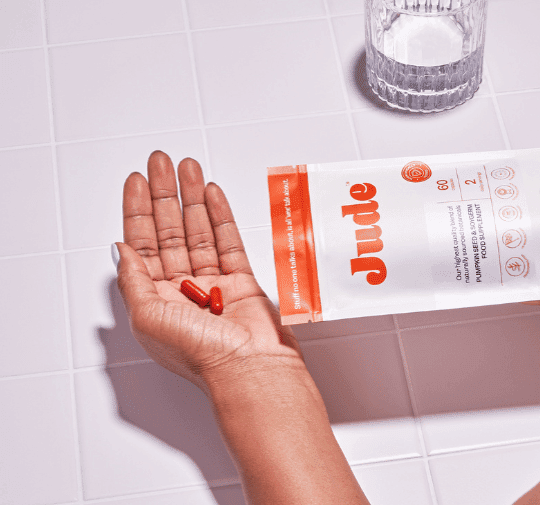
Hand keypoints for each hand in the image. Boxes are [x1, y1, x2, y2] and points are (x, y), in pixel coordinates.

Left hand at [116, 151, 302, 392]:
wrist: (249, 368)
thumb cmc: (201, 354)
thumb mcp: (148, 316)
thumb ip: (133, 278)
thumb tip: (119, 249)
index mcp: (154, 301)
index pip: (142, 245)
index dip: (138, 211)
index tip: (137, 181)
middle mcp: (182, 291)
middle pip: (170, 231)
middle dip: (164, 195)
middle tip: (162, 163)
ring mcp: (213, 285)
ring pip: (199, 232)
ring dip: (192, 198)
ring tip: (188, 168)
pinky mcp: (242, 282)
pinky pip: (228, 241)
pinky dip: (220, 216)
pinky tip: (212, 195)